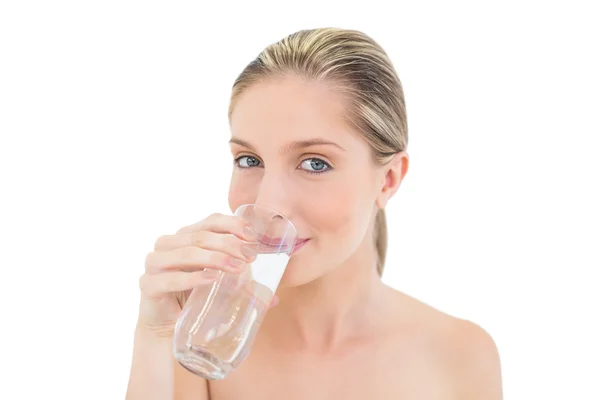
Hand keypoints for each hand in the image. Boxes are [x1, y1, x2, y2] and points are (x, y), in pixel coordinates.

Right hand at [136, 213, 261, 336]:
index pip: (211, 221)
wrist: (166, 329)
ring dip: (214, 258)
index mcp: (186, 236)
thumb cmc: (195, 300)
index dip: (233, 224)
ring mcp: (155, 264)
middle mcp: (168, 244)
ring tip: (237, 268)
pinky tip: (210, 279)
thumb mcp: (221, 287)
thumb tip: (273, 299)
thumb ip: (243, 286)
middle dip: (229, 244)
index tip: (253, 237)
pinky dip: (192, 278)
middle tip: (250, 257)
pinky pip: (170, 278)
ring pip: (186, 252)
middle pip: (200, 236)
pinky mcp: (148, 286)